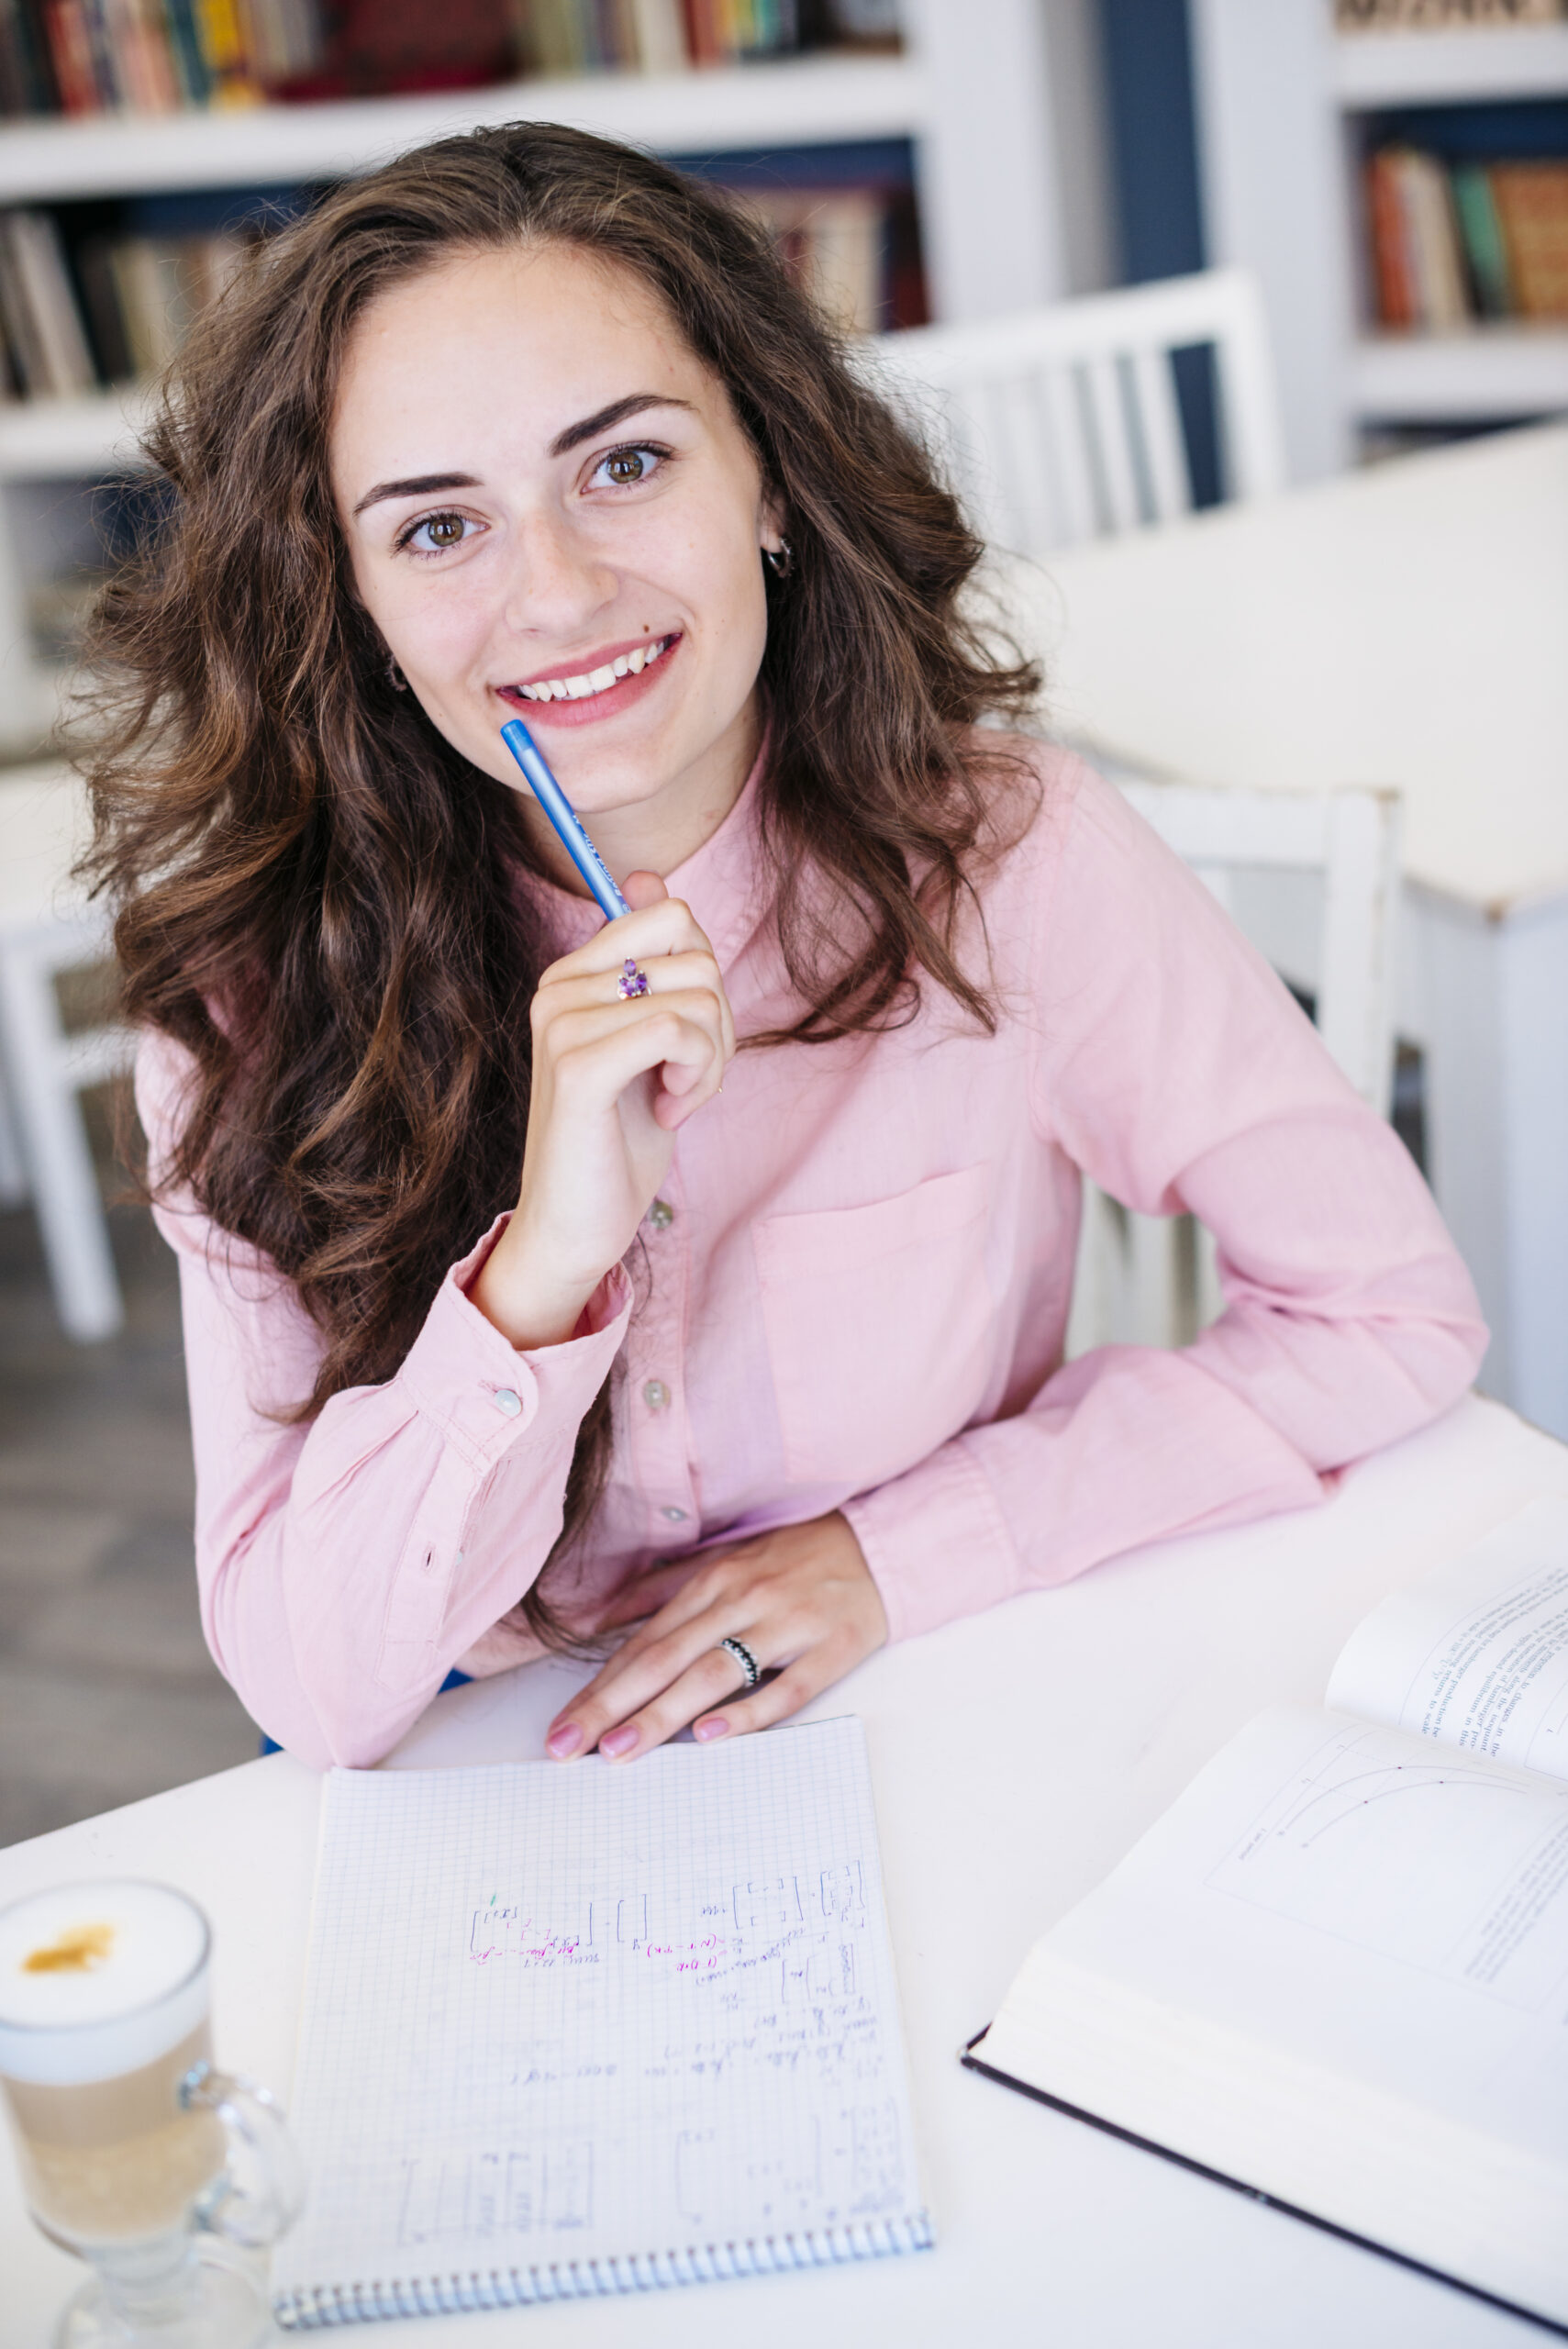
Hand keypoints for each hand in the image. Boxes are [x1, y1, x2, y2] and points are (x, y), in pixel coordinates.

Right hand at [472, 874, 735, 1348]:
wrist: (574, 1227)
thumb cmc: (618, 1143)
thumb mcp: (648, 1043)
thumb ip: (655, 970)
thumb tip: (647, 878)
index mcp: (572, 974)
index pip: (670, 915)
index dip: (704, 978)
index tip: (682, 1038)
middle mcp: (559, 987)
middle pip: (696, 955)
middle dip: (718, 1025)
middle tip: (686, 1080)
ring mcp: (563, 1023)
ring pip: (697, 996)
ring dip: (710, 1060)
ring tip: (674, 1099)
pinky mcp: (578, 1066)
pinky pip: (675, 1029)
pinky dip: (695, 1076)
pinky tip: (668, 1111)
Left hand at [544, 1512, 888, 1762]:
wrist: (880, 1546)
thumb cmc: (795, 1559)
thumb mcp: (726, 1560)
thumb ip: (663, 1589)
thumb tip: (602, 1617)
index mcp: (713, 1582)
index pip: (644, 1643)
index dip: (599, 1686)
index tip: (561, 1724)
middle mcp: (742, 1601)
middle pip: (665, 1659)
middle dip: (610, 1706)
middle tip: (567, 1747)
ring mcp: (787, 1625)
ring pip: (714, 1674)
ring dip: (662, 1714)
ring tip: (620, 1750)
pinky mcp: (830, 1649)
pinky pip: (785, 1688)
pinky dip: (747, 1713)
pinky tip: (710, 1735)